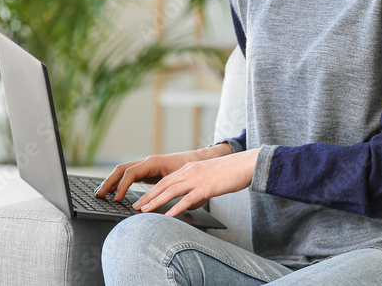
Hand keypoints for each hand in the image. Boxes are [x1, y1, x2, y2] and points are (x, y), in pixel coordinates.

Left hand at [131, 148, 259, 217]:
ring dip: (156, 202)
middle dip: (148, 196)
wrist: (245, 164)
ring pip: (171, 191)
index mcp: (189, 168)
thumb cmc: (230, 172)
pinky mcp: (206, 187)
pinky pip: (188, 199)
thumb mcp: (209, 175)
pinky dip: (176, 208)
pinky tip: (169, 216)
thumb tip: (190, 198)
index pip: (166, 180)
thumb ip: (197, 185)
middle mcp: (190, 172)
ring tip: (145, 211)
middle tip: (136, 206)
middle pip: (164, 185)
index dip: (152, 190)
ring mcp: (197, 179)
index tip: (142, 199)